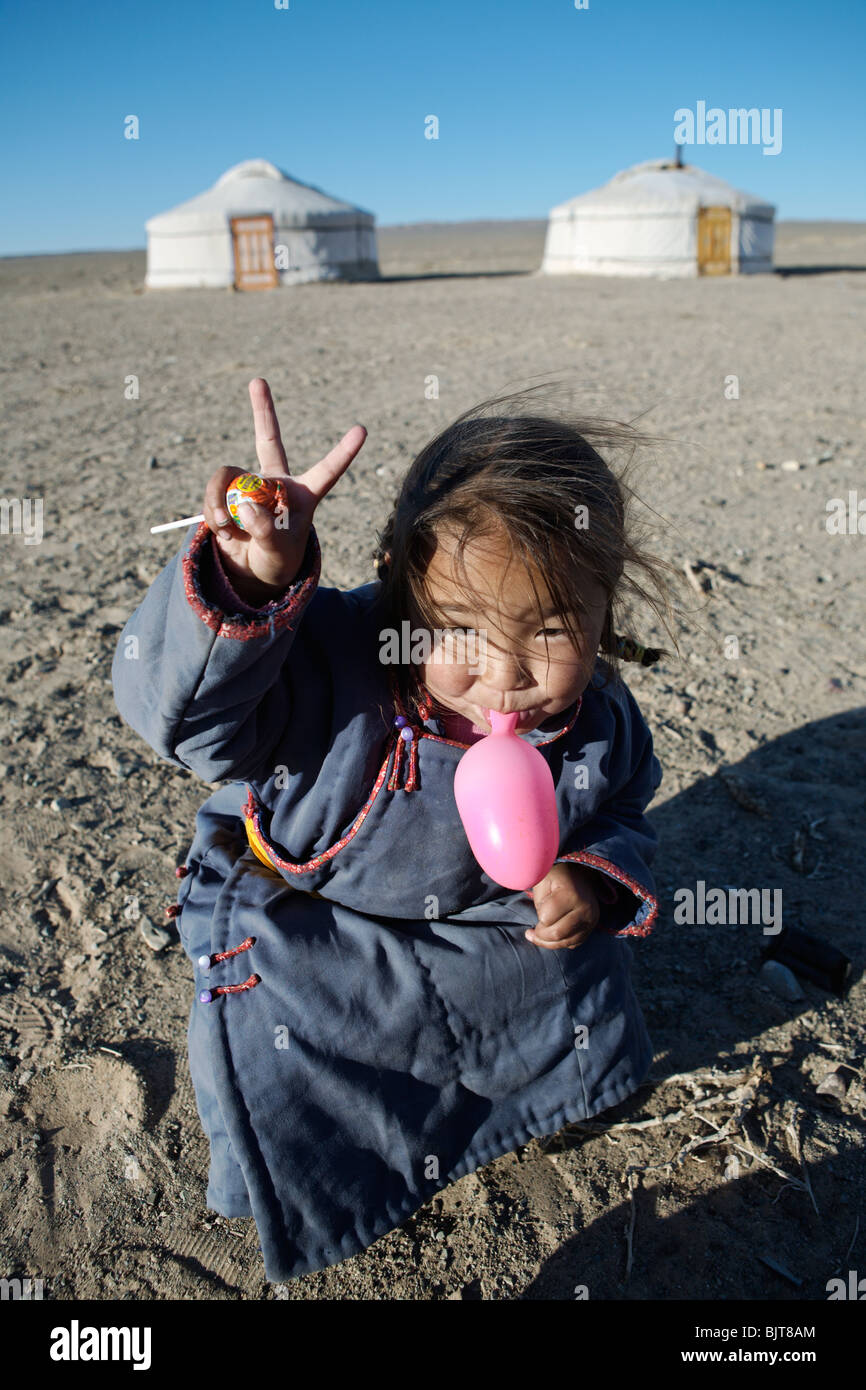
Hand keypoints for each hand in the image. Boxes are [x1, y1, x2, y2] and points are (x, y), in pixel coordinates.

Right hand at [203, 378, 366, 599]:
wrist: (249, 571)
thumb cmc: (276, 562)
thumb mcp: (277, 554)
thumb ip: (267, 532)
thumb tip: (246, 504)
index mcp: (304, 495)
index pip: (327, 471)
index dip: (343, 452)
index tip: (362, 429)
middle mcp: (277, 483)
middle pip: (269, 439)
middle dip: (262, 410)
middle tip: (257, 380)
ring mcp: (249, 485)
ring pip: (230, 475)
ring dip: (221, 499)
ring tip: (227, 527)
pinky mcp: (227, 493)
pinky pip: (215, 491)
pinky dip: (213, 511)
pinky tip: (222, 530)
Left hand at [524, 862, 600, 950]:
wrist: (578, 874)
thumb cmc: (555, 876)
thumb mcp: (542, 881)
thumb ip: (538, 904)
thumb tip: (540, 929)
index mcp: (571, 894)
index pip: (546, 918)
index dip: (537, 916)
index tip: (538, 907)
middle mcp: (585, 909)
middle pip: (557, 934)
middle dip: (540, 935)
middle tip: (531, 931)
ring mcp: (591, 920)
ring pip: (565, 943)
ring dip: (548, 942)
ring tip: (537, 934)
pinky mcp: (591, 927)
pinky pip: (573, 944)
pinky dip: (560, 942)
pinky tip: (551, 934)